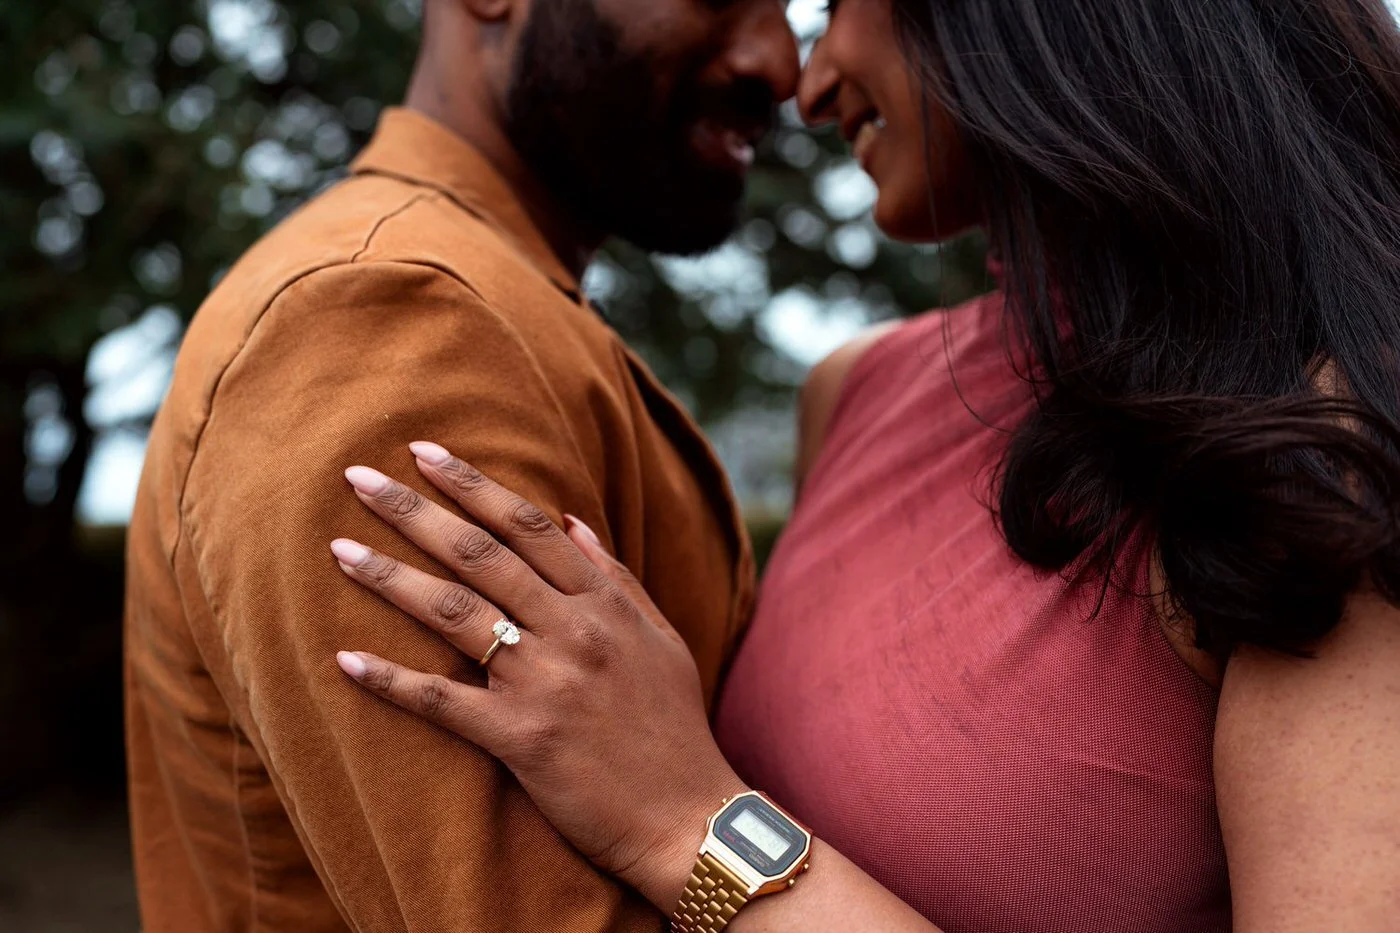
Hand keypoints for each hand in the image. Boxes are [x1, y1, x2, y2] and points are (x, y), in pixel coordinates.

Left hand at [329, 442, 748, 911]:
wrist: (690, 817)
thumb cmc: (674, 728)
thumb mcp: (660, 639)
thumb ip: (616, 578)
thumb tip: (572, 521)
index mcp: (604, 603)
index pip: (528, 526)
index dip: (472, 485)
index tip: (424, 453)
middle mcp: (574, 631)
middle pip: (480, 554)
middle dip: (415, 511)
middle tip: (359, 479)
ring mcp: (547, 682)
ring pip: (454, 612)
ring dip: (391, 577)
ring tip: (339, 552)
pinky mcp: (522, 738)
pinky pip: (443, 701)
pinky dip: (391, 680)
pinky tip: (345, 659)